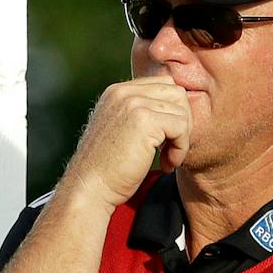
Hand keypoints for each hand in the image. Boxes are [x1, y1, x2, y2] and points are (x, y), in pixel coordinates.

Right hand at [60, 77, 194, 210]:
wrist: (89, 188)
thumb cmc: (108, 169)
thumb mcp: (122, 131)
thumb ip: (140, 114)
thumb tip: (178, 109)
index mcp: (117, 92)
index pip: (163, 84)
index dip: (172, 112)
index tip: (165, 140)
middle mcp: (124, 92)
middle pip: (176, 93)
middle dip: (182, 122)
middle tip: (171, 149)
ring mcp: (133, 103)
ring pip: (182, 111)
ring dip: (182, 139)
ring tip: (167, 159)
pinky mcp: (144, 120)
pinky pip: (181, 127)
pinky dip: (181, 148)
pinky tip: (166, 164)